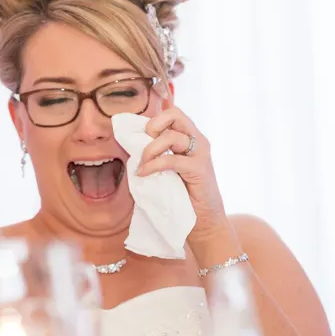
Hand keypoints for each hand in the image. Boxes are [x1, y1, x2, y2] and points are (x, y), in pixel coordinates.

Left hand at [136, 107, 229, 237]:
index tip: (141, 138)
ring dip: (150, 149)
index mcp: (190, 137)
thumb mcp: (166, 169)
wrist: (203, 221)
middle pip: (175, 114)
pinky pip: (172, 160)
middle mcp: (197, 140)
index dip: (153, 120)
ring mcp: (200, 153)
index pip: (172, 114)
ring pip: (172, 136)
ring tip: (142, 164)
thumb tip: (131, 144)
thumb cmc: (181, 195)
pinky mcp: (200, 169)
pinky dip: (153, 165)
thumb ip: (156, 153)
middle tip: (144, 144)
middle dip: (154, 125)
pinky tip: (143, 173)